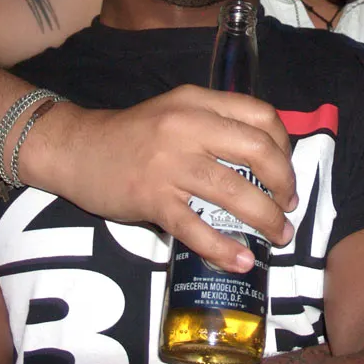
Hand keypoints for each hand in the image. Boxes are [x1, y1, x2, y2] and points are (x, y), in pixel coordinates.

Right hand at [43, 85, 297, 273]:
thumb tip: (265, 159)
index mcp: (198, 102)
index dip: (284, 146)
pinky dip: (224, 249)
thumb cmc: (132, 134)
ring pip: (235, 192)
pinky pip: (197, 228)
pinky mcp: (152, 199)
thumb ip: (214, 124)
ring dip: (266, 219)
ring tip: (277, 236)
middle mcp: (188, 127)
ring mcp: (170, 164)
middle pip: (258, 151)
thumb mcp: (176, 111)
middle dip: (284, 183)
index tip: (285, 169)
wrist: (76, 148)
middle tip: (288, 205)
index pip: (261, 116)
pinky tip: (240, 261)